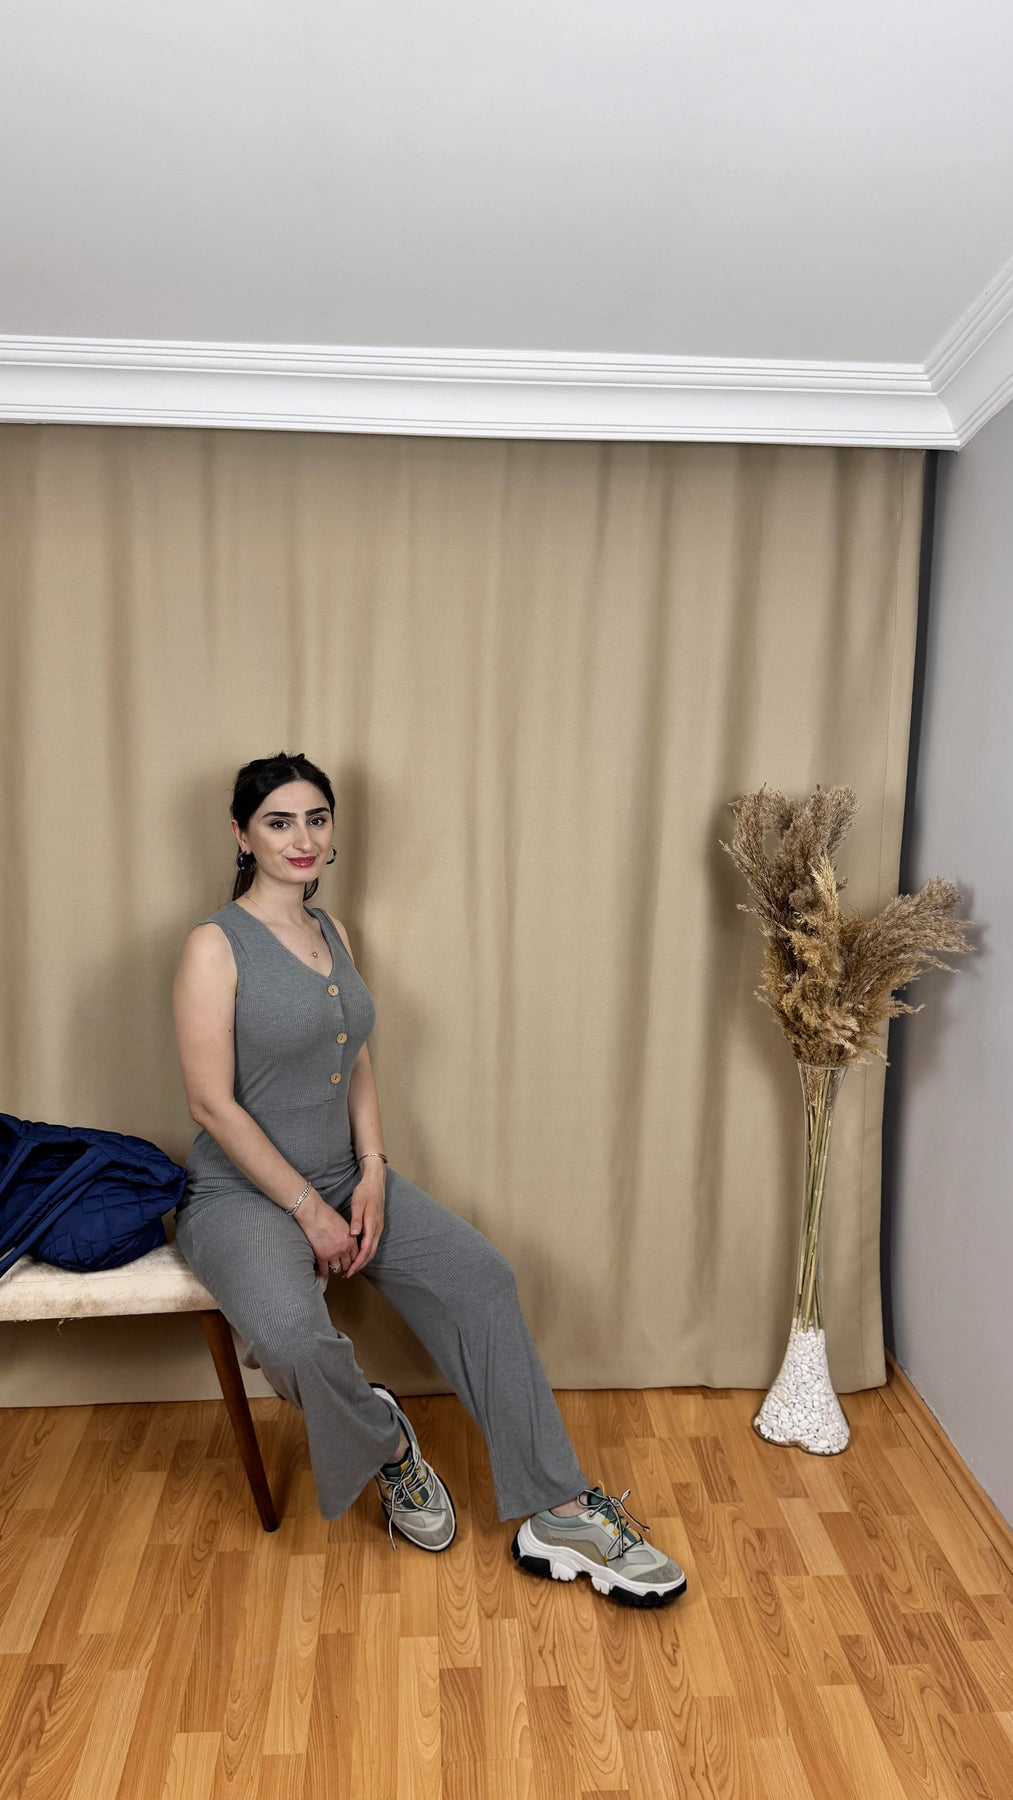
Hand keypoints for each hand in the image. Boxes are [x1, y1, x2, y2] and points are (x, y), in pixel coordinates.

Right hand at [296, 1192, 361, 1279]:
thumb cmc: (327, 1215)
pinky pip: (325, 1270)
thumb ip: (348, 1235)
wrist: (314, 1214)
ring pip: (337, 1268)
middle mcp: (344, 1248)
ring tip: (332, 1267)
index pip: (356, 1256)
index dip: (353, 1261)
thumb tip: (348, 1243)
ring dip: (334, 1268)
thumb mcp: (344, 1225)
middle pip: (348, 1264)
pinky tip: (322, 1269)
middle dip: (345, 1266)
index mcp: (351, 1240)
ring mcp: (333, 1253)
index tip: (349, 1262)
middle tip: (341, 1267)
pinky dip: (324, 1271)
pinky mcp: (322, 1256)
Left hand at [344, 1163, 385, 1277]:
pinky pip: (372, 1243)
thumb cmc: (365, 1192)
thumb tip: (354, 1235)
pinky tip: (357, 1253)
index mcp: (373, 1225)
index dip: (358, 1262)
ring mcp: (378, 1228)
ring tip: (351, 1267)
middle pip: (370, 1253)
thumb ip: (356, 1220)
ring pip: (372, 1249)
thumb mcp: (358, 1204)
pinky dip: (365, 1252)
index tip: (350, 1271)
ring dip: (363, 1260)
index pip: (366, 1249)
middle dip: (360, 1265)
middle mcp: (378, 1229)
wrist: (375, 1182)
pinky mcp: (377, 1226)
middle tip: (348, 1274)